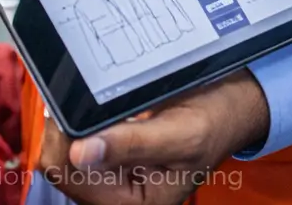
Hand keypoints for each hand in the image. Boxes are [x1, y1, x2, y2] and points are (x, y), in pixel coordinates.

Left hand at [38, 72, 267, 204]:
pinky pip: (76, 138)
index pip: (71, 178)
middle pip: (60, 164)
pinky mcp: (109, 155)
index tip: (75, 107)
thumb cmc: (215, 122)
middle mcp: (119, 195)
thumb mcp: (181, 133)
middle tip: (83, 97)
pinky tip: (99, 106)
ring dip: (74, 120)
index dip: (66, 141)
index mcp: (136, 203)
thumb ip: (132, 144)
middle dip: (67, 129)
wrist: (231, 106)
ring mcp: (112, 175)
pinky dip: (81, 117)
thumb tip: (81, 152)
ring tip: (96, 102)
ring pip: (63, 149)